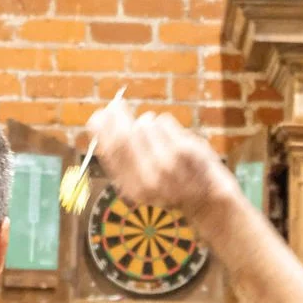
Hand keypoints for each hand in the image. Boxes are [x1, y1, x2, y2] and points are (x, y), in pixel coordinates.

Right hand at [86, 100, 235, 221]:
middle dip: (118, 116)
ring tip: (159, 138)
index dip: (101, 130)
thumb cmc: (169, 183)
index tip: (99, 115)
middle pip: (124, 136)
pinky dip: (167, 125)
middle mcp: (147, 180)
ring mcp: (166, 165)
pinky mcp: (184, 151)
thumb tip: (96, 120)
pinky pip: (163, 121)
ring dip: (149, 124)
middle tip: (118, 104)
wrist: (206, 198)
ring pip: (144, 124)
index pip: (109, 152)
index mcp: (132, 189)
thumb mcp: (139, 179)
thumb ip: (120, 156)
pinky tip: (175, 139)